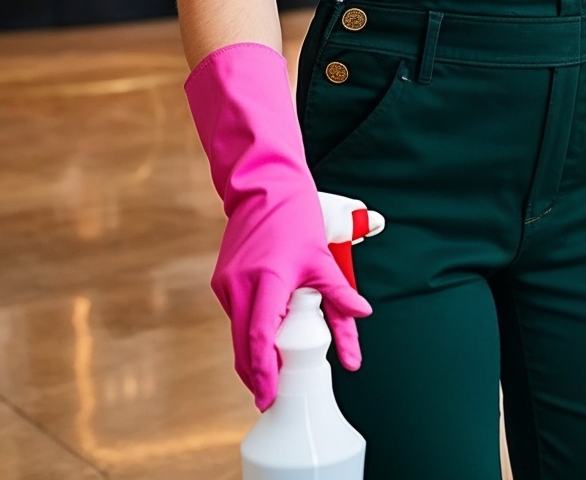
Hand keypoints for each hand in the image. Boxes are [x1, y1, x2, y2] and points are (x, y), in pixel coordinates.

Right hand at [186, 41, 371, 409]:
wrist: (263, 187)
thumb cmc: (295, 219)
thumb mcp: (321, 258)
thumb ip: (339, 293)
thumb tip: (363, 315)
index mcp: (268, 282)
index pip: (261, 338)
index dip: (264, 371)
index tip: (268, 394)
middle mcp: (241, 286)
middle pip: (243, 345)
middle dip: (254, 375)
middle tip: (266, 398)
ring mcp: (227, 284)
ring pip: (237, 333)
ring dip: (250, 355)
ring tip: (266, 378)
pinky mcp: (223, 281)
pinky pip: (236, 315)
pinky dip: (248, 332)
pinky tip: (261, 342)